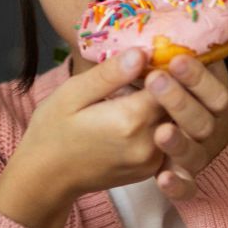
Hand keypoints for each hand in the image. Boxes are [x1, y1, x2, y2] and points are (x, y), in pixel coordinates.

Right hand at [0, 48, 163, 227]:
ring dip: (175, 103)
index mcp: (130, 120)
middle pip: (180, 105)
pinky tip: (153, 106)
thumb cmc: (53, 131)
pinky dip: (168, 121)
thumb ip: (109, 74)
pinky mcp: (150, 170)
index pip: (170, 84)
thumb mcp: (72, 94)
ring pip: (180, 124)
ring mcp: (152, 161)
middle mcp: (148, 143)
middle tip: (170, 61)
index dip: (170, 64)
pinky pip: (171, 141)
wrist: (47, 178)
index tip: (164, 48)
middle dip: (178, 82)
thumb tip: (142, 52)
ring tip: (160, 83)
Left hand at [144, 55, 227, 200]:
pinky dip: (178, 185)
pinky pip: (189, 188)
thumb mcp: (189, 80)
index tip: (173, 58)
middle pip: (203, 118)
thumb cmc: (184, 103)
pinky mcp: (191, 182)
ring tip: (160, 131)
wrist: (202, 149)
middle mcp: (213, 130)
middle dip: (180, 100)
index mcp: (215, 102)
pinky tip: (162, 179)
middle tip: (155, 80)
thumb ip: (184, 60)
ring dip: (179, 141)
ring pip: (196, 152)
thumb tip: (171, 25)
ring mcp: (203, 157)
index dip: (197, 75)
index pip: (215, 88)